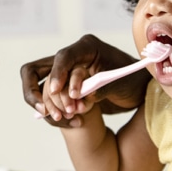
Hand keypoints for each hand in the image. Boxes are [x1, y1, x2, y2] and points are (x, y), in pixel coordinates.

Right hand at [20, 34, 150, 127]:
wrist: (137, 90)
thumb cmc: (132, 80)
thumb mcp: (121, 83)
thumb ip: (102, 88)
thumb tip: (84, 97)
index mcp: (86, 48)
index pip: (63, 57)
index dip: (56, 74)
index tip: (55, 91)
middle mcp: (71, 58)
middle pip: (35, 70)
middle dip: (35, 92)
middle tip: (47, 111)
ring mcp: (64, 74)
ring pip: (39, 88)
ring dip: (49, 106)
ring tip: (68, 118)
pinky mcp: (63, 88)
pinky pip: (49, 101)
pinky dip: (56, 113)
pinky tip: (74, 122)